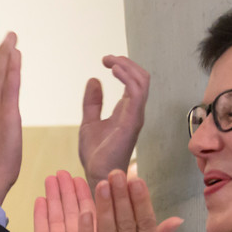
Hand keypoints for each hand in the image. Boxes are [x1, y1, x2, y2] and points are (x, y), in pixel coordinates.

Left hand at [79, 55, 150, 184]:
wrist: (96, 173)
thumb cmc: (96, 154)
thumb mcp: (89, 121)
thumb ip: (93, 102)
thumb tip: (93, 79)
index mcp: (127, 110)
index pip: (134, 81)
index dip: (123, 66)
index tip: (105, 60)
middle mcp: (135, 111)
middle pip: (142, 78)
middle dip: (126, 63)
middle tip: (107, 58)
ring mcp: (135, 116)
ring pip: (142, 82)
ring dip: (127, 67)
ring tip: (110, 61)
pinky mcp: (132, 122)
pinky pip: (136, 93)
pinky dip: (127, 78)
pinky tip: (113, 71)